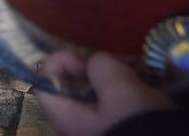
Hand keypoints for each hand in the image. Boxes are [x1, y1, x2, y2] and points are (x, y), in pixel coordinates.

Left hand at [35, 50, 175, 135]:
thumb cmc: (140, 126)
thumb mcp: (121, 89)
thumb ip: (102, 67)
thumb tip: (97, 64)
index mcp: (65, 120)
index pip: (43, 83)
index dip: (59, 62)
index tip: (85, 60)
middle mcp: (74, 132)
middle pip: (71, 93)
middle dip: (92, 75)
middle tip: (117, 69)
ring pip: (95, 104)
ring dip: (112, 89)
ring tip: (136, 83)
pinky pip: (114, 116)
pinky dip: (125, 104)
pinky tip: (145, 101)